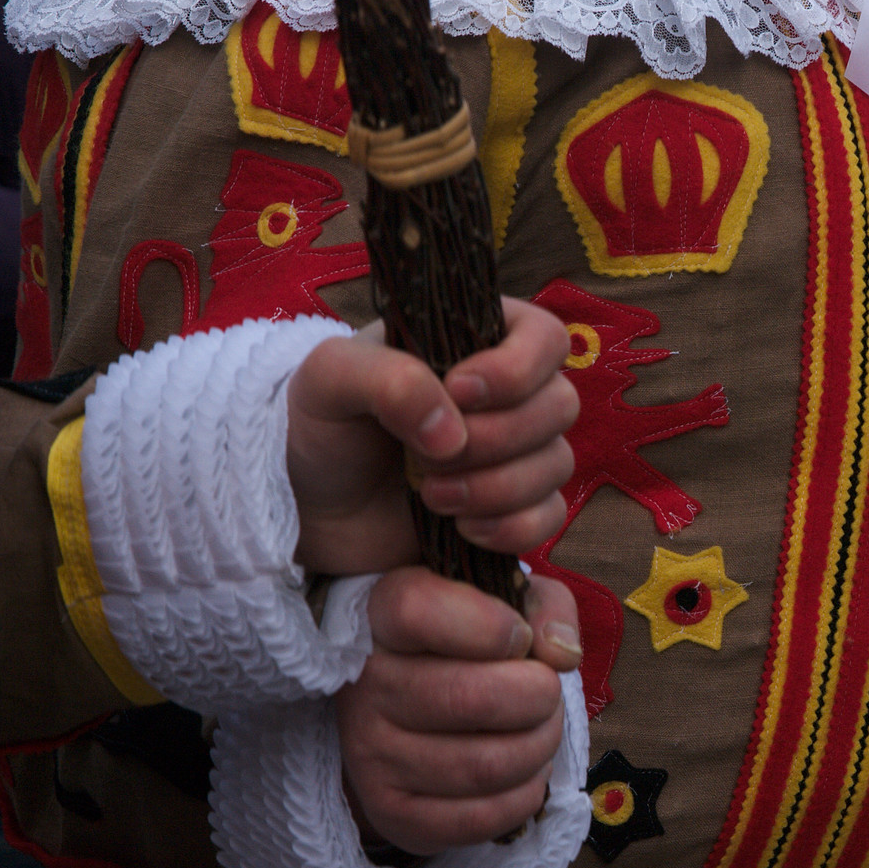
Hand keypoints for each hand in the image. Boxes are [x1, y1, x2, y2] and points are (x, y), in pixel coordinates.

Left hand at [287, 298, 579, 574]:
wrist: (309, 500)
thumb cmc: (322, 423)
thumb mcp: (332, 379)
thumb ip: (390, 381)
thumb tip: (454, 434)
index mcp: (477, 340)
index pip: (545, 337)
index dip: (517, 368)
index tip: (459, 391)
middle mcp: (511, 393)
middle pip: (559, 405)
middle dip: (497, 438)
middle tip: (430, 458)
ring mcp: (518, 452)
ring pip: (557, 463)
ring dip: (498, 487)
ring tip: (432, 497)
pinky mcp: (515, 507)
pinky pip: (549, 516)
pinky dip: (511, 527)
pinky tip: (463, 530)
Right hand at [336, 566, 581, 855]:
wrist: (411, 711)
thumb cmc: (470, 647)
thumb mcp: (507, 603)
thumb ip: (543, 608)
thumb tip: (560, 653)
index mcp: (381, 618)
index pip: (417, 611)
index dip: (490, 626)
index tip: (519, 638)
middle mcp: (364, 686)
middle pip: (473, 699)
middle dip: (540, 697)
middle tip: (546, 693)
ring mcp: (370, 754)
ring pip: (487, 766)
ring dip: (540, 748)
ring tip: (539, 731)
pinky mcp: (391, 812)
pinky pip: (480, 818)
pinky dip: (525, 796)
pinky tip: (524, 772)